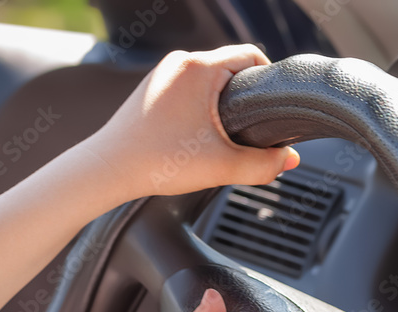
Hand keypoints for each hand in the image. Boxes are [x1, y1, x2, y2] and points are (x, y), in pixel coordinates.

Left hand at [85, 45, 299, 199]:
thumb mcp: (222, 167)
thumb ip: (263, 165)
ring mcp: (163, 74)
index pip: (252, 56)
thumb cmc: (157, 161)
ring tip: (221, 137)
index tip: (272, 111)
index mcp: (200, 67)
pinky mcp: (152, 89)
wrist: (109, 169)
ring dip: (222, 104)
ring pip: (209, 81)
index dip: (269, 83)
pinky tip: (197, 136)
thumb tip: (288, 159)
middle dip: (244, 98)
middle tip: (248, 132)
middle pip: (231, 69)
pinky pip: (189, 90)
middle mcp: (180, 62)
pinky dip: (200, 109)